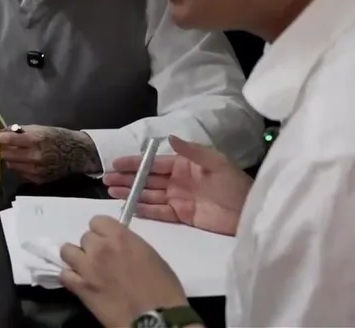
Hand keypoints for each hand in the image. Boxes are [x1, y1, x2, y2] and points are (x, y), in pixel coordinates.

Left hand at [0, 125, 100, 182]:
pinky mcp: (38, 180)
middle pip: (6, 155)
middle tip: (5, 145)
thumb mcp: (40, 129)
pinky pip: (20, 173)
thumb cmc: (57, 137)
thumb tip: (1, 131)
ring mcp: (36, 170)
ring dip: (11, 159)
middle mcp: (35, 156)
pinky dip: (19, 167)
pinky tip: (27, 162)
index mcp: (36, 140)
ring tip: (18, 153)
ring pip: (11, 166)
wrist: (77, 154)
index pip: (9, 140)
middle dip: (3, 149)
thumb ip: (20, 131)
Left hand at [59, 215, 190, 326]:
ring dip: (77, 258)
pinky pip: (64, 275)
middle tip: (102, 259)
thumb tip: (119, 246)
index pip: (97, 221)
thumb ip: (130, 245)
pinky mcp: (80, 288)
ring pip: (67, 251)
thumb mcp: (150, 256)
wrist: (156, 318)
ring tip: (87, 269)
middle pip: (84, 237)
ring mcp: (87, 267)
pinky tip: (81, 282)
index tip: (107, 240)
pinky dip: (70, 277)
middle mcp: (100, 248)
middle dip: (92, 246)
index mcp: (120, 237)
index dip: (102, 231)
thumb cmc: (163, 289)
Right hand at [103, 135, 251, 235]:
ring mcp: (178, 198)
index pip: (154, 162)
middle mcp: (178, 180)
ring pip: (149, 195)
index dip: (134, 163)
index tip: (115, 163)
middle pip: (147, 179)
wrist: (249, 212)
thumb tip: (168, 137)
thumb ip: (191, 151)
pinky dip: (145, 210)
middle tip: (106, 180)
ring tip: (111, 192)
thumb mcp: (215, 162)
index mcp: (184, 164)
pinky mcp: (182, 216)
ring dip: (131, 194)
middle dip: (127, 179)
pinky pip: (159, 212)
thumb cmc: (234, 184)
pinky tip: (130, 208)